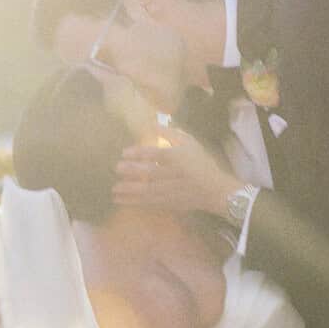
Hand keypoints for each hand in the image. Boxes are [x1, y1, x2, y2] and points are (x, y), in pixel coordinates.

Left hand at [113, 124, 230, 220]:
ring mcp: (171, 191)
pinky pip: (150, 203)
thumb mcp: (190, 143)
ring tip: (114, 190)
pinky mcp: (169, 203)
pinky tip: (122, 201)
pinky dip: (135, 202)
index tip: (124, 153)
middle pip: (151, 173)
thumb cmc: (201, 163)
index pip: (156, 154)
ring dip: (130, 191)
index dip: (139, 153)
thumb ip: (171, 133)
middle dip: (133, 171)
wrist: (215, 190)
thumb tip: (153, 124)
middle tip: (117, 169)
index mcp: (178, 158)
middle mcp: (174, 174)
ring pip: (149, 191)